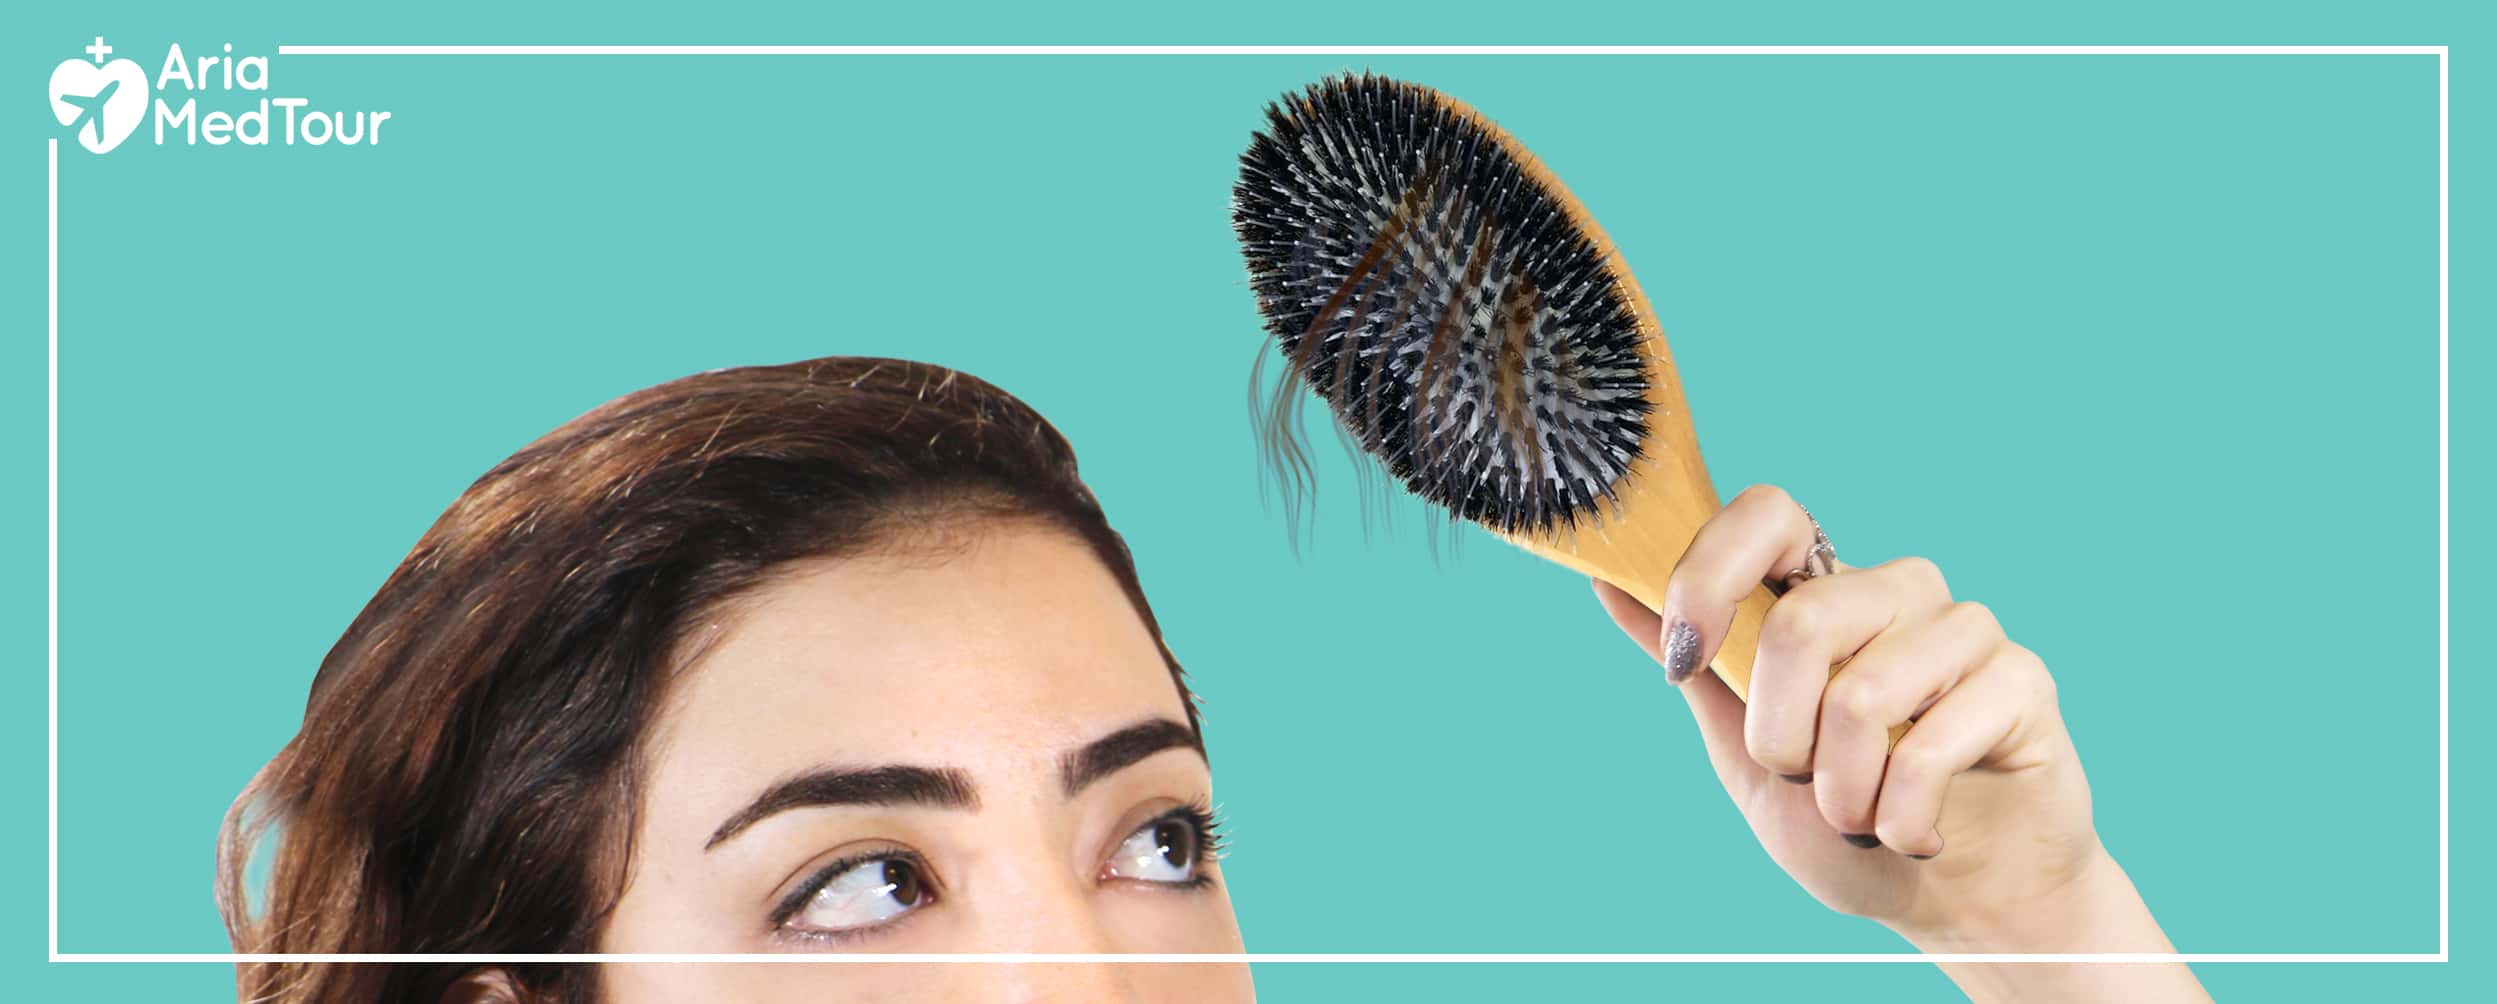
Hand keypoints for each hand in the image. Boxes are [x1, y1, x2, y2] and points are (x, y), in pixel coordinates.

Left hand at [1593, 485, 2208, 1001]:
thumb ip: (1696, 666)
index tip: (1687, 654)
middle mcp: (1894, 592)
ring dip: (1844, 791)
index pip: (1769, 513)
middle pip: (1802, 623)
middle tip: (1804, 782)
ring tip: (1864, 817)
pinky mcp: (2023, 680)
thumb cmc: (1848, 824)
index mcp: (1821, 594)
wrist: (1958, 904)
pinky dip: (1904, 817)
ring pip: (1863, 693)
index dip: (1711, 574)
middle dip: (1780, 739)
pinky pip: (1934, 742)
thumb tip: (1607, 581)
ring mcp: (1964, 630)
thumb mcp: (1744, 751)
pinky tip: (1918, 834)